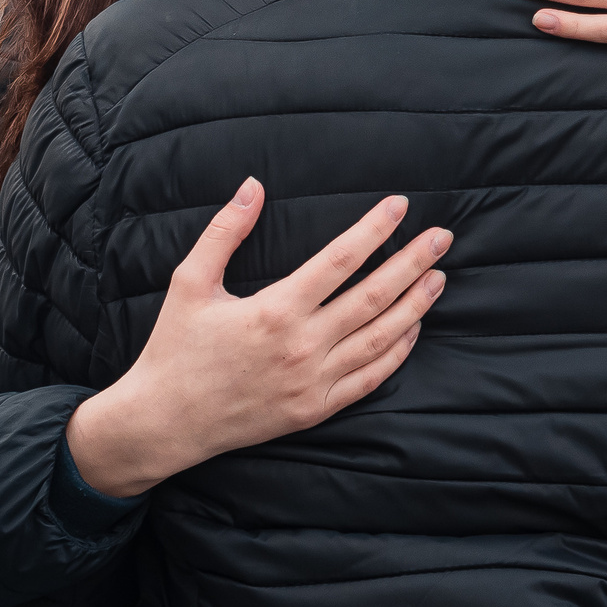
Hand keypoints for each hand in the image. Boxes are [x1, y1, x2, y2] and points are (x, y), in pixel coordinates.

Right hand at [64, 179, 450, 499]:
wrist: (165, 421)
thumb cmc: (175, 347)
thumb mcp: (190, 281)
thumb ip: (224, 231)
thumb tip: (252, 185)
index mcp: (275, 310)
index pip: (341, 260)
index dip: (375, 230)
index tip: (400, 206)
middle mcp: (302, 347)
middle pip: (373, 297)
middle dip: (412, 262)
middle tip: (442, 237)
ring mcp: (312, 383)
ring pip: (380, 339)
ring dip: (414, 306)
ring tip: (438, 277)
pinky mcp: (314, 411)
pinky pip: (368, 379)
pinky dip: (396, 353)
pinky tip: (412, 329)